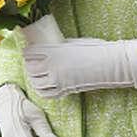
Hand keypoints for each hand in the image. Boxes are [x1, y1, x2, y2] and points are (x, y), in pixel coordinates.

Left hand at [22, 37, 136, 96]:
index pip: (31, 53)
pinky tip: (42, 85)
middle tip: (30, 62)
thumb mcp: (73, 43)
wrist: (108, 64)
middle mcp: (54, 67)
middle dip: (28, 66)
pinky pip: (46, 94)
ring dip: (34, 78)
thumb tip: (50, 45)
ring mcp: (59, 80)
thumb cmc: (94, 49)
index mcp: (55, 52)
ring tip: (35, 74)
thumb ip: (59, 46)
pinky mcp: (65, 90)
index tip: (27, 51)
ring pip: (36, 83)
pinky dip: (41, 90)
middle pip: (31, 69)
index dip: (27, 52)